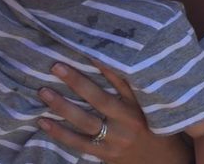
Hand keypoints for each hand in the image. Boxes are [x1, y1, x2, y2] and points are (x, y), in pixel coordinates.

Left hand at [38, 61, 191, 163]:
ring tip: (44, 92)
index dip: (104, 66)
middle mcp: (126, 121)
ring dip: (62, 107)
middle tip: (56, 66)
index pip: (121, 80)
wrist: (160, 161)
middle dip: (77, 82)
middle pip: (99, 100)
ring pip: (86, 123)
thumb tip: (100, 57)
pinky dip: (60, 133)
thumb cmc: (148, 124)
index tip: (86, 49)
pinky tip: (43, 121)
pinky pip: (79, 144)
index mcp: (137, 104)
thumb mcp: (144, 104)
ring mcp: (115, 140)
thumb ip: (126, 84)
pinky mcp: (104, 154)